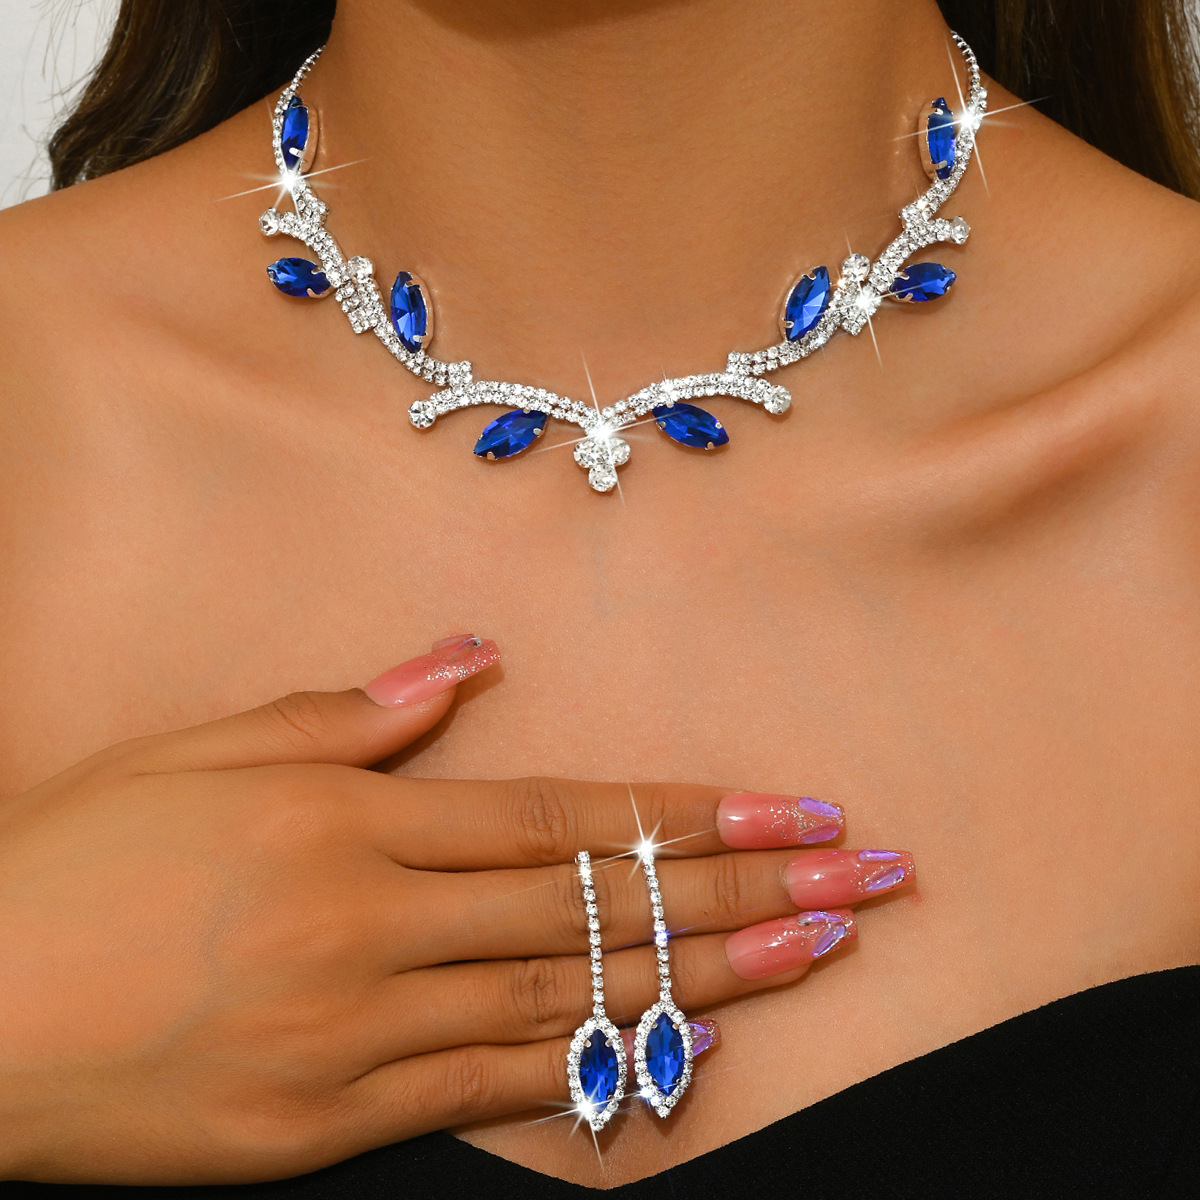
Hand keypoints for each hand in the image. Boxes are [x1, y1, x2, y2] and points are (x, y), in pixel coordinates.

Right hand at [0, 635, 913, 1184]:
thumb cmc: (77, 861)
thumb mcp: (206, 751)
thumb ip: (352, 712)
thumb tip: (469, 658)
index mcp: (351, 821)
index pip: (561, 815)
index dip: (687, 811)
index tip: (789, 809)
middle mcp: (377, 921)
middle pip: (596, 904)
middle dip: (743, 889)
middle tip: (863, 878)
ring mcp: (362, 1031)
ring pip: (572, 998)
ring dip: (708, 976)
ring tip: (819, 954)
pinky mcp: (333, 1123)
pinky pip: (493, 1093)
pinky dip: (594, 1068)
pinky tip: (689, 1053)